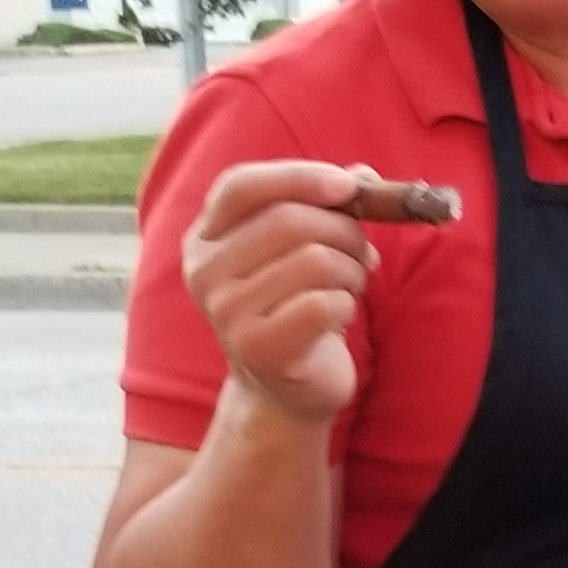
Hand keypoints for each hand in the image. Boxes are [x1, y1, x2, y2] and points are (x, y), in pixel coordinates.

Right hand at [185, 161, 420, 423]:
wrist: (284, 391)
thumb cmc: (296, 307)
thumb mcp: (303, 249)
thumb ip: (328, 207)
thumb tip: (364, 175)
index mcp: (204, 239)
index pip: (240, 186)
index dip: (298, 176)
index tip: (350, 185)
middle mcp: (204, 273)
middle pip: (290, 220)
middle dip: (344, 230)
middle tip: (363, 252)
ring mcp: (226, 313)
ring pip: (315, 260)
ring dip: (351, 270)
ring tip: (348, 287)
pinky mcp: (259, 348)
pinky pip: (324, 303)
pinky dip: (346, 304)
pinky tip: (338, 316)